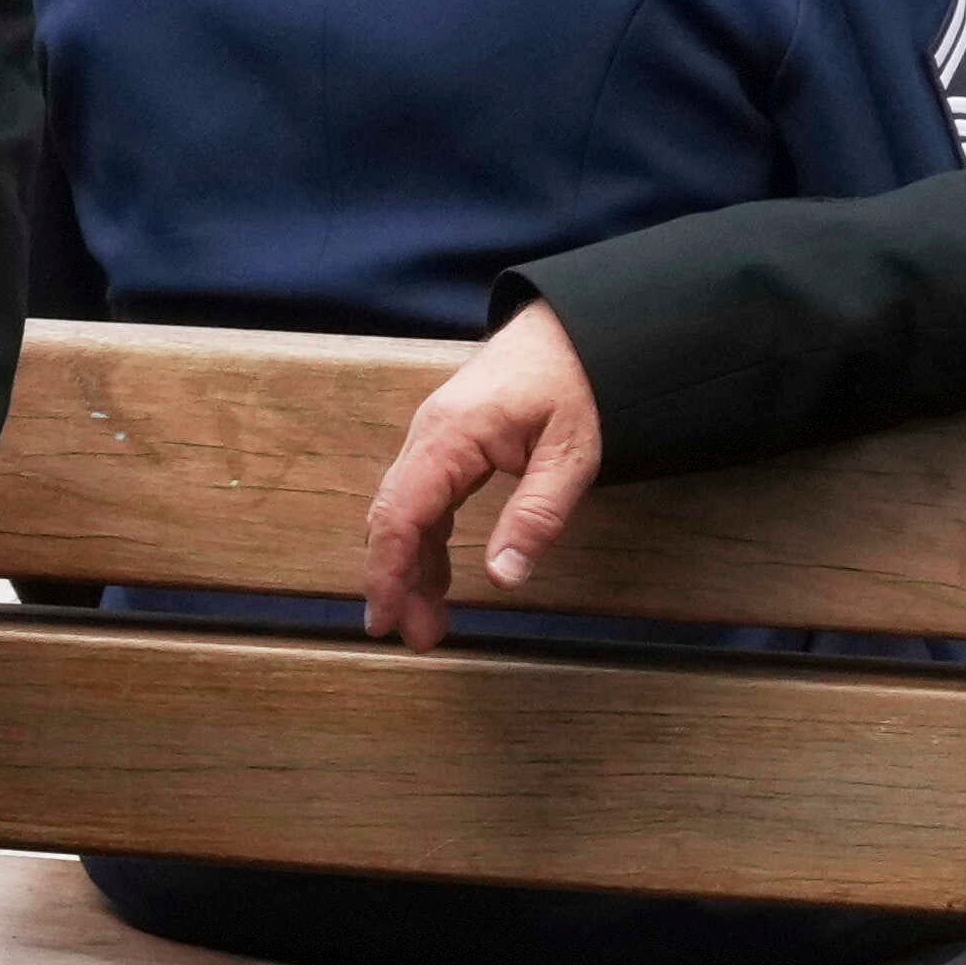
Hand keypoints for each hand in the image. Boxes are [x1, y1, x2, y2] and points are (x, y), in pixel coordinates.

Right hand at [355, 303, 603, 647]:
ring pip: (403, 512)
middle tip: (414, 637)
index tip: (386, 619)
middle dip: (395, 580)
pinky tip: (437, 578)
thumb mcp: (573, 453)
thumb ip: (537, 515)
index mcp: (451, 436)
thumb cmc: (579, 381)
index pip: (402, 514)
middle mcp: (428, 436)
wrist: (578, 327)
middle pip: (391, 517)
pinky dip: (425, 543)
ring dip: (410, 567)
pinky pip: (422, 499)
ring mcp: (433, 437)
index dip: (389, 571)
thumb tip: (502, 577)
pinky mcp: (447, 442)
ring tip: (428, 622)